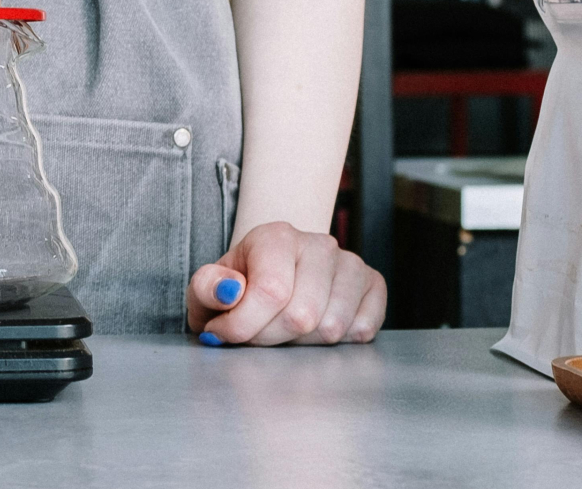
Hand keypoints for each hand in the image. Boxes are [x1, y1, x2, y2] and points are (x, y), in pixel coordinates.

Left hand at [187, 221, 385, 345]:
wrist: (271, 280)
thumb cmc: (239, 289)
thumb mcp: (208, 288)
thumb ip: (207, 287)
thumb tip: (229, 291)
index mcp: (277, 236)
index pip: (271, 292)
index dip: (243, 326)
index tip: (223, 333)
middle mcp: (319, 244)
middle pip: (302, 316)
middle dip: (270, 339)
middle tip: (254, 335)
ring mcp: (351, 263)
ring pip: (332, 328)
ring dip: (302, 345)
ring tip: (283, 331)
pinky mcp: (373, 284)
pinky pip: (363, 330)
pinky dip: (338, 343)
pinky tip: (315, 330)